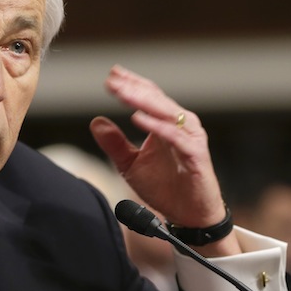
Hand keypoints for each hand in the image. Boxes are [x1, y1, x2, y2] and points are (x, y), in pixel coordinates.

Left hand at [90, 65, 239, 254]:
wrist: (188, 215)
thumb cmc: (164, 187)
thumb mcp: (130, 165)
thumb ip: (114, 143)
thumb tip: (95, 121)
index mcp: (166, 123)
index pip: (148, 96)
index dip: (131, 84)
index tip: (111, 75)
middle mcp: (180, 125)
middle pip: (155, 99)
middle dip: (132, 88)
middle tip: (111, 79)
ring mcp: (189, 138)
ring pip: (165, 112)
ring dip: (142, 101)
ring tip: (122, 93)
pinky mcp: (195, 154)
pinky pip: (175, 136)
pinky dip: (156, 126)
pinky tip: (136, 118)